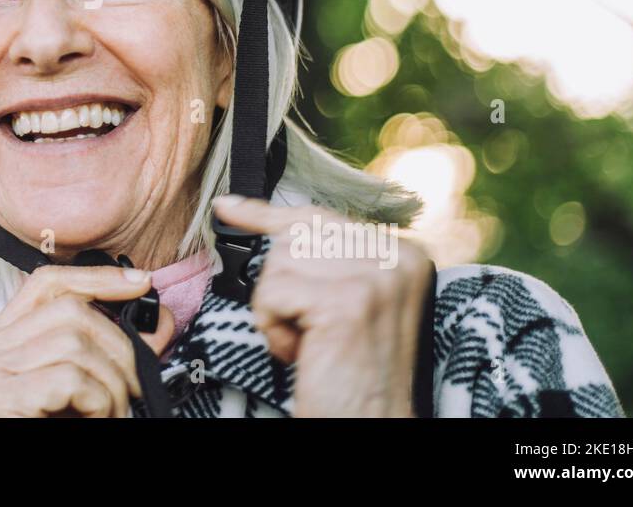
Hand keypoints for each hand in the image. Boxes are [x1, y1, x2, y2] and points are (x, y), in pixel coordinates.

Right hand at [0, 264, 175, 417]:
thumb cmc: (40, 434)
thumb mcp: (74, 394)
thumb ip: (104, 356)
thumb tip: (158, 322)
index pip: (44, 285)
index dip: (95, 277)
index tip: (139, 284)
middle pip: (68, 312)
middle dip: (118, 346)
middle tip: (132, 390)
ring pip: (74, 343)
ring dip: (111, 383)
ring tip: (113, 416)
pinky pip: (69, 379)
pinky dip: (98, 402)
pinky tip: (98, 422)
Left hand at [212, 196, 432, 416]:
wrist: (372, 424)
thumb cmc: (350, 371)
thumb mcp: (342, 301)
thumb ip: (313, 254)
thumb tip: (235, 208)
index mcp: (404, 253)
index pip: (320, 216)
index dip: (268, 217)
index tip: (228, 207)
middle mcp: (397, 257)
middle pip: (294, 237)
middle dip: (284, 286)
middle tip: (312, 331)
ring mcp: (375, 276)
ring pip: (279, 262)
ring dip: (279, 310)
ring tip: (314, 345)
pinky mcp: (346, 302)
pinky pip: (272, 292)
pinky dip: (273, 327)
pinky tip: (304, 353)